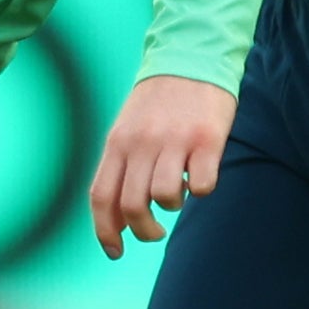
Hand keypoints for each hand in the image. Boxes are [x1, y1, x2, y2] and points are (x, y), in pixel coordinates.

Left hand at [91, 75, 235, 257]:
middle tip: (154, 231)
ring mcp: (174, 141)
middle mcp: (141, 144)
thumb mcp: (127, 129)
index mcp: (117, 143)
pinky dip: (202, 190)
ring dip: (172, 206)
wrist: (191, 56)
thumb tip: (119, 218)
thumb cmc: (158, 103)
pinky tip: (201, 175)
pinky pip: (202, 185)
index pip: (101, 198)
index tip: (114, 252)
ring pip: (166, 198)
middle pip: (132, 206)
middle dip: (143, 231)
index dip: (105, 232)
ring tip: (178, 192)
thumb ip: (121, 166)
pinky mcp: (207, 140)